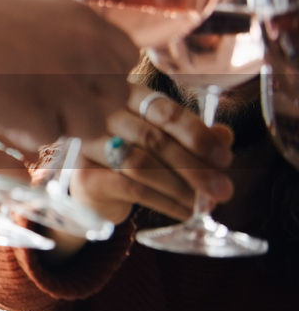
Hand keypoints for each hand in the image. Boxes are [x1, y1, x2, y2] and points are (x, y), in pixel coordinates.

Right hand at [0, 0, 135, 149]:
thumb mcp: (40, 6)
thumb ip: (70, 30)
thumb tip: (85, 51)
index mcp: (88, 24)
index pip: (127, 61)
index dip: (103, 75)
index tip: (80, 79)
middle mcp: (86, 54)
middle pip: (115, 99)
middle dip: (88, 104)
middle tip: (53, 102)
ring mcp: (64, 87)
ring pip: (90, 126)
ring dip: (61, 123)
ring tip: (26, 110)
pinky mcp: (36, 115)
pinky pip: (48, 137)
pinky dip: (26, 132)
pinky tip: (3, 114)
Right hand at [69, 84, 233, 224]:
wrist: (91, 188)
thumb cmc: (130, 157)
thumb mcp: (163, 142)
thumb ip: (192, 136)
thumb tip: (224, 137)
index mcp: (127, 98)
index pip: (166, 112)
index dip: (198, 135)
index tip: (225, 159)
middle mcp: (103, 116)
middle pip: (155, 139)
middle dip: (195, 167)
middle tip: (223, 189)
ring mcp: (89, 144)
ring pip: (142, 165)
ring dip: (180, 188)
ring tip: (206, 204)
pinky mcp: (85, 175)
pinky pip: (132, 189)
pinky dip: (164, 202)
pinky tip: (184, 212)